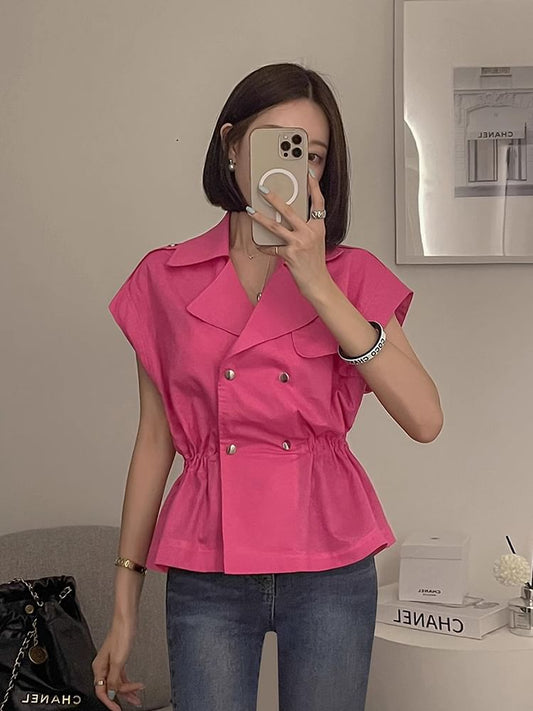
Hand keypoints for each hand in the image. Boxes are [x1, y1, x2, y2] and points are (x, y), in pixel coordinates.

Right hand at [92, 621, 144, 708]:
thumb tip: (111, 694)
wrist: (127, 619)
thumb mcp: (118, 661)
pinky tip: (134, 685)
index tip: (117, 709)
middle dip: (123, 697)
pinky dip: (128, 681)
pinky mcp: (118, 658)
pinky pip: (121, 675)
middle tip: (134, 702)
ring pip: (117, 682)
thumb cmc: (121, 634)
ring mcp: (111, 662)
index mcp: (99, 667)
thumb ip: (114, 679)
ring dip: (127, 690)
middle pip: (111, 688)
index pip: (101, 691)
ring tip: (137, 697)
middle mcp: (103, 666)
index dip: (109, 702)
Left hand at [246, 169, 332, 300]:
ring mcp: (300, 243)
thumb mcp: (316, 241)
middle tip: (262, 188)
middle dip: (274, 198)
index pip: (318, 202)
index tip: (307, 174)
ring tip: (250, 210)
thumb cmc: (315, 263)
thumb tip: (288, 217)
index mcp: (318, 227)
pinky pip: (272, 247)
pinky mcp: (290, 254)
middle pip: (290, 210)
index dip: (313, 187)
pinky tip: (257, 244)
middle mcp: (310, 232)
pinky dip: (263, 246)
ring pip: (276, 226)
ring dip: (260, 217)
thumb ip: (306, 228)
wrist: (318, 283)